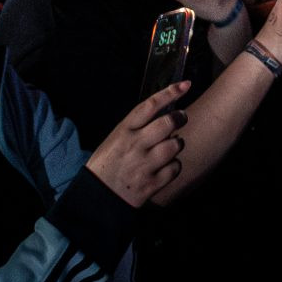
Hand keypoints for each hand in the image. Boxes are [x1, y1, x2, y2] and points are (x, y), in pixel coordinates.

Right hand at [84, 82, 188, 207]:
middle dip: (180, 118)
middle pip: (168, 123)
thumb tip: (164, 112)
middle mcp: (135, 145)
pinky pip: (175, 168)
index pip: (150, 105)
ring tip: (170, 146)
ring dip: (177, 143)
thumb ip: (137, 127)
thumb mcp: (116, 138)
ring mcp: (144, 165)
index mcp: (124, 130)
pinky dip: (174, 166)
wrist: (97, 196)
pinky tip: (166, 166)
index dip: (170, 92)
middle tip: (181, 118)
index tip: (185, 85)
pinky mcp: (151, 184)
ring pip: (175, 145)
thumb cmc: (107, 163)